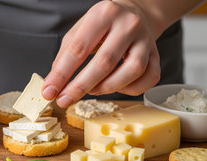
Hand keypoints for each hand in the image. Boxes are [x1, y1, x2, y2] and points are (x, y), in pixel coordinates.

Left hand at [42, 0, 160, 106]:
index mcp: (103, 14)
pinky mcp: (157, 54)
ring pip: (131, 71)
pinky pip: (149, 78)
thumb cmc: (102, 26)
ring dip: (107, 88)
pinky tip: (116, 86)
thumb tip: (53, 86)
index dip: (62, 74)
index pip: (79, 48)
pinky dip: (131, 89)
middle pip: (104, 62)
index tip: (49, 92)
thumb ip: (64, 58)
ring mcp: (146, 40)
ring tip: (92, 90)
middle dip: (80, 87)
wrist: (135, 13)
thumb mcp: (79, 32)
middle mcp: (127, 24)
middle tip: (64, 100)